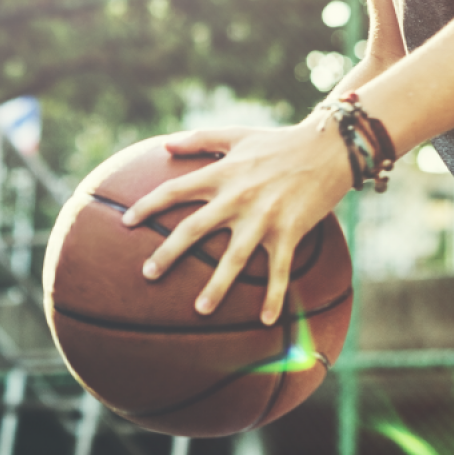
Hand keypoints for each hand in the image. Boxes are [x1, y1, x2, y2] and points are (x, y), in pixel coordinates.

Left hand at [121, 118, 352, 324]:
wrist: (328, 147)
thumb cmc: (280, 141)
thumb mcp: (238, 134)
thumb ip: (200, 140)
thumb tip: (165, 145)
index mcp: (221, 174)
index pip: (174, 190)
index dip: (147, 206)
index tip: (125, 223)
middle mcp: (236, 197)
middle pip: (193, 229)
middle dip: (168, 253)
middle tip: (148, 275)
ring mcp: (263, 217)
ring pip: (233, 258)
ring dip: (216, 286)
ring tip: (199, 310)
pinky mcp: (289, 232)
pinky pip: (279, 270)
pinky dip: (274, 296)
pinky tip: (266, 320)